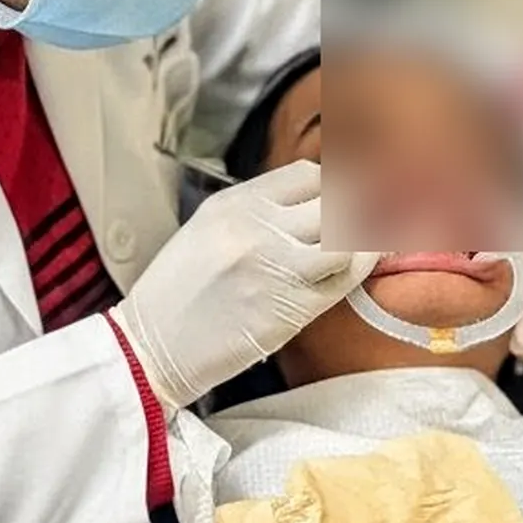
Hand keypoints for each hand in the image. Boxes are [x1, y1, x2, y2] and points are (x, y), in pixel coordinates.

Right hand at [113, 160, 379, 409]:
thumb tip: (312, 209)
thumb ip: (258, 214)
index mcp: (234, 203)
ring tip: (363, 248)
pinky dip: (356, 270)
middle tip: (371, 222)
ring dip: (362, 240)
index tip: (343, 201)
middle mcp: (256, 225)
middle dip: (357, 209)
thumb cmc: (179, 295)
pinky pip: (344, 276)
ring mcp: (276, 263)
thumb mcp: (208, 231)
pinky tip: (352, 272)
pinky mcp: (291, 305)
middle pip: (334, 198)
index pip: (307, 175)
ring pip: (347, 234)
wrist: (151, 347)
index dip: (332, 187)